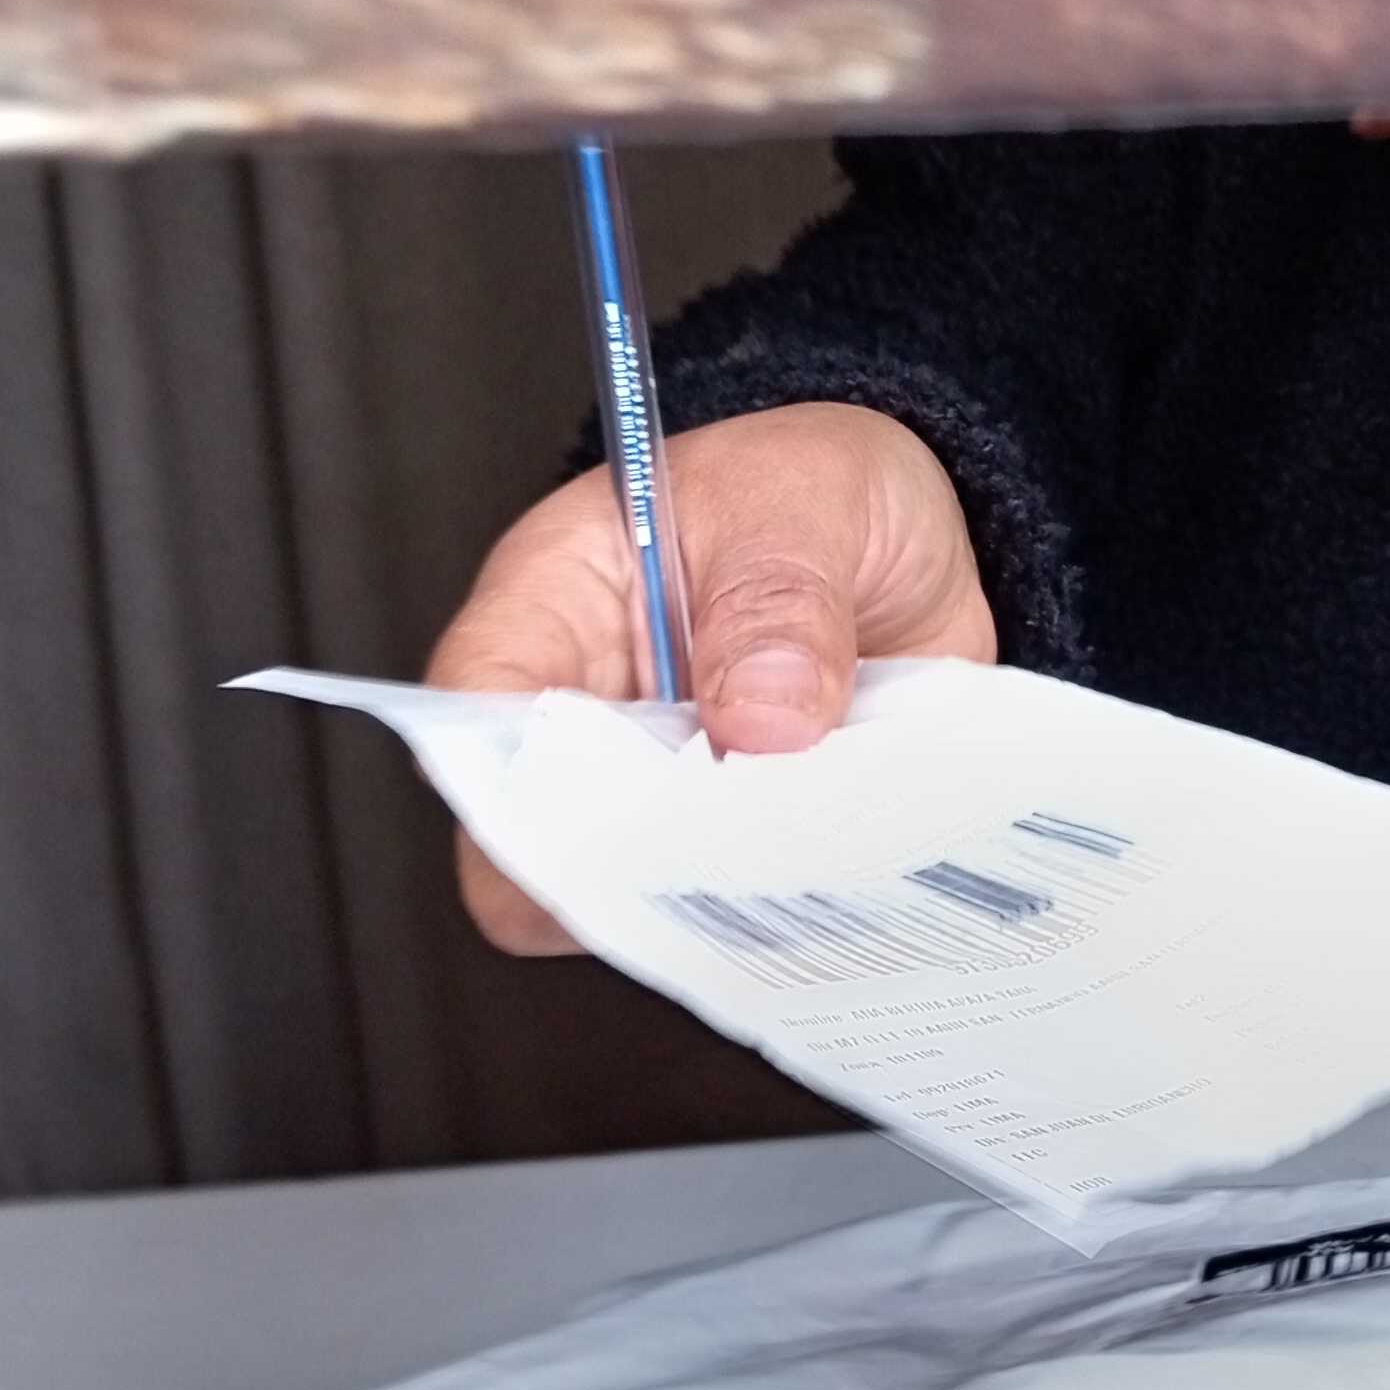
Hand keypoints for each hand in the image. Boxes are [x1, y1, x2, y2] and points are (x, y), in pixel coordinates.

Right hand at [424, 401, 992, 954]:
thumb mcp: (803, 501)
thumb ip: (779, 600)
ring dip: (735, 884)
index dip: (514, 789)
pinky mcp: (739, 833)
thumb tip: (761, 720)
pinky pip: (745, 901)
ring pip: (651, 890)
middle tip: (751, 836)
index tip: (608, 829)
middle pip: (550, 835)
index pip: (478, 713)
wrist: (911, 534)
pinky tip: (856, 857)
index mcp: (555, 607)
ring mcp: (666, 787)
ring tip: (821, 841)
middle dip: (640, 859)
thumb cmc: (814, 488)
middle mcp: (594, 714)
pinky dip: (798, 892)